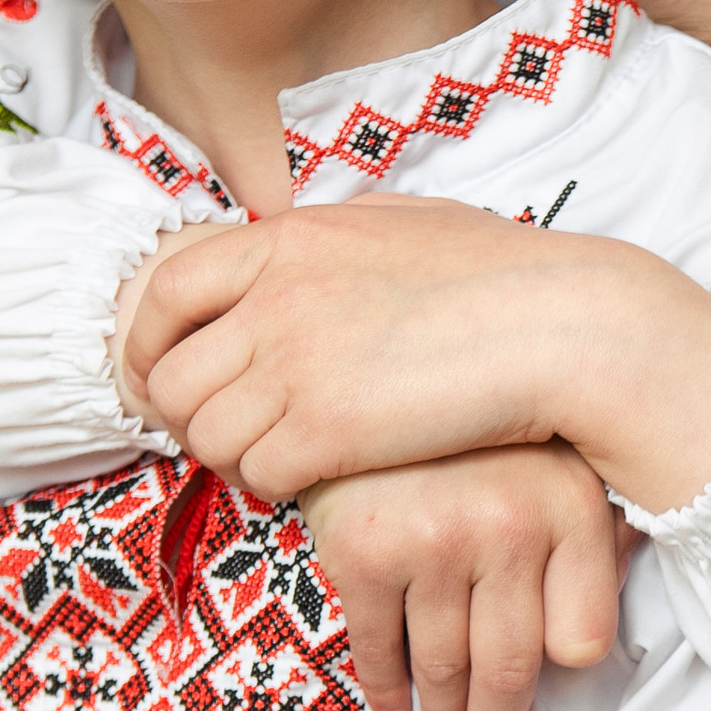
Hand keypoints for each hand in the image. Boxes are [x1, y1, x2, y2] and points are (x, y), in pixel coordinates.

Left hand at [118, 201, 710, 512]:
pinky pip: (259, 475)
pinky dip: (281, 485)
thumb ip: (332, 237)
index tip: (162, 378)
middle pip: (172, 377)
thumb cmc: (502, 276)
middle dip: (188, 418)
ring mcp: (296, 362)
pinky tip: (326, 475)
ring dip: (238, 458)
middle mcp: (277, 295)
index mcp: (288, 238)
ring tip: (289, 457)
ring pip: (207, 436)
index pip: (166, 289)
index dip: (147, 344)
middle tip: (229, 437)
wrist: (562, 325)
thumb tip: (292, 251)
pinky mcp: (326, 428)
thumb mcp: (400, 224)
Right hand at [303, 446, 625, 710]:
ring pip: (448, 668)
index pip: (582, 638)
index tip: (547, 703)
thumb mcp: (560, 462)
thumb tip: (595, 628)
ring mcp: (435, 542)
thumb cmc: (474, 428)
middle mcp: (511, 527)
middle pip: (514, 668)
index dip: (564, 677)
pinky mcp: (367, 554)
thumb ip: (598, 536)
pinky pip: (380, 647)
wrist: (366, 370)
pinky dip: (387, 693)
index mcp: (571, 506)